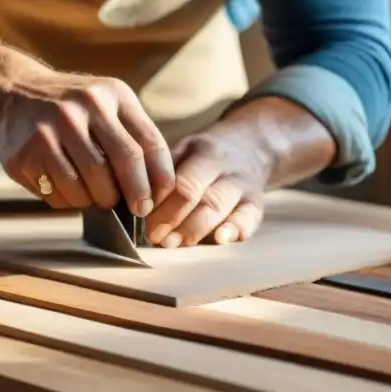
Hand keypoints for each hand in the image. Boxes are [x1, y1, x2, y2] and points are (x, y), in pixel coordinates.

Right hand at [0, 71, 175, 215]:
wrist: (13, 92)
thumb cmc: (74, 106)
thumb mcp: (108, 102)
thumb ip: (134, 135)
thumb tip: (159, 189)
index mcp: (111, 94)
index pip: (148, 144)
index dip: (159, 180)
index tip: (157, 201)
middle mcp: (80, 107)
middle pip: (121, 164)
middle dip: (134, 195)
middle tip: (135, 210)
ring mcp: (49, 130)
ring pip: (87, 186)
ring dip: (98, 201)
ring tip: (98, 197)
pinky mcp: (24, 154)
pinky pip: (57, 194)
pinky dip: (69, 201)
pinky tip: (69, 190)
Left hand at [145, 117, 271, 247]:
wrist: (251, 147)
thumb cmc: (204, 155)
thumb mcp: (184, 150)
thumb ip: (164, 173)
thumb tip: (133, 200)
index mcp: (206, 152)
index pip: (183, 181)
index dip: (162, 204)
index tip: (142, 218)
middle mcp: (228, 169)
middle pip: (203, 198)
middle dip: (175, 220)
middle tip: (155, 238)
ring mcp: (245, 187)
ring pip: (221, 209)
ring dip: (195, 231)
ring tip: (173, 244)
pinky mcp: (257, 205)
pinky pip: (249, 219)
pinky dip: (235, 231)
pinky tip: (220, 240)